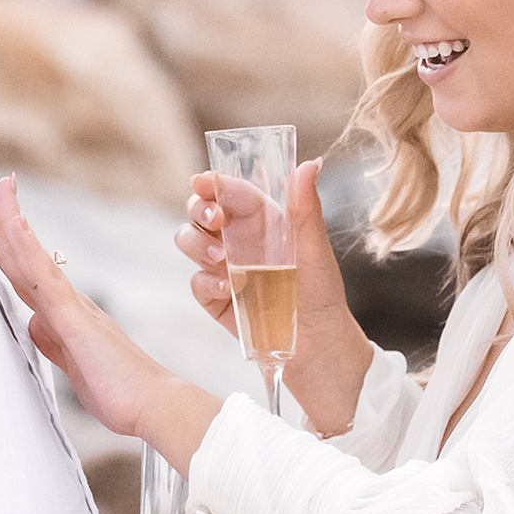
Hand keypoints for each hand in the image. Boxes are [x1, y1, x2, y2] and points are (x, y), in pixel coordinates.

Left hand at [0, 176, 219, 471]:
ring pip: (30, 257)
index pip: (25, 272)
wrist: (155, 405)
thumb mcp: (75, 364)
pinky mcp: (74, 319)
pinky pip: (45, 278)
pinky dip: (28, 248)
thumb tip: (35, 322)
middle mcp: (66, 301)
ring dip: (9, 220)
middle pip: (22, 255)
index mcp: (63, 313)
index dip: (5, 242)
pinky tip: (15, 224)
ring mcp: (70, 306)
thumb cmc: (120, 390)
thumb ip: (54, 342)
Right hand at [175, 159, 372, 432]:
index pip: (231, 192)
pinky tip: (227, 290)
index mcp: (264, 222)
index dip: (213, 182)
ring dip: (197, 244)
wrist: (318, 350)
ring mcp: (225, 270)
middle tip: (215, 221)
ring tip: (221, 259)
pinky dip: (205, 282)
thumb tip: (309, 163)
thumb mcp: (316, 250)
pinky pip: (197, 283)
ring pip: (190, 242)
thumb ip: (305, 208)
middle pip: (201, 213)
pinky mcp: (217, 300)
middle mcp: (241, 241)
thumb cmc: (323, 296)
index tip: (203, 181)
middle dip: (199, 211)